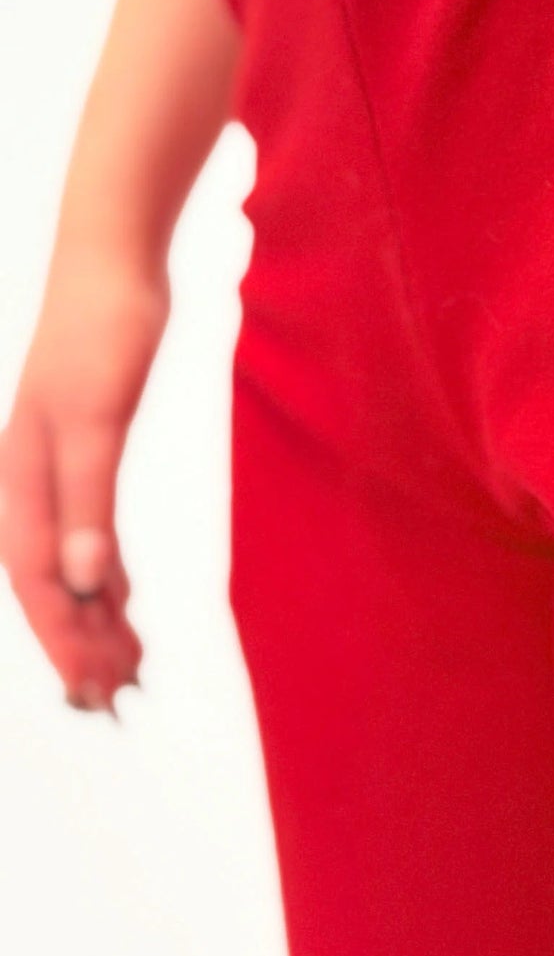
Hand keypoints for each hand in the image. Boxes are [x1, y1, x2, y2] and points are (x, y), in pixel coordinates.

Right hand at [0, 245, 165, 710]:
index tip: (96, 687)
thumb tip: (86, 580)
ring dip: (97, 614)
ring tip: (129, 665)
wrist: (113, 260)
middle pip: (53, 581)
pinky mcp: (85, 450)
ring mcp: (56, 467)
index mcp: (23, 481)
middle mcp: (31, 482)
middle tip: (122, 695)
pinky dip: (107, 573)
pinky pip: (89, 532)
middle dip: (81, 641)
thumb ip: (88, 498)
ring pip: (71, 561)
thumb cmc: (102, 330)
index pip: (40, 581)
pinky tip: (127, 602)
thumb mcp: (97, 416)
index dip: (65, 638)